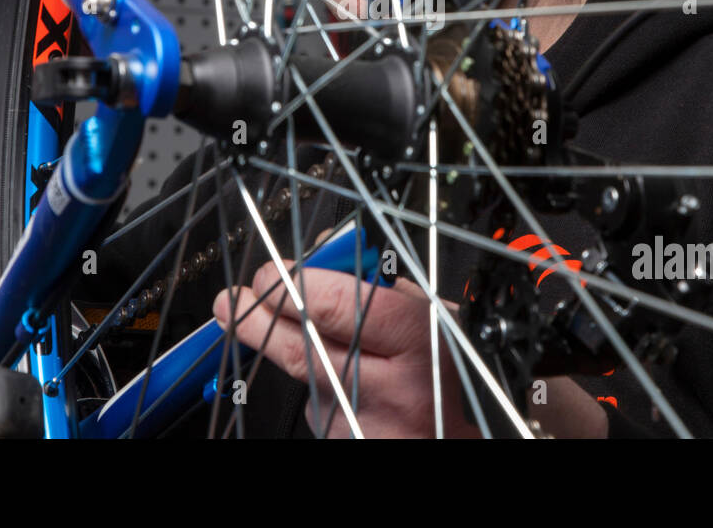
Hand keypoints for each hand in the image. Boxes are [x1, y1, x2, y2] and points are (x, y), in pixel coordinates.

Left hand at [212, 262, 608, 437]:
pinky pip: (322, 411)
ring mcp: (368, 427)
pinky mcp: (351, 448)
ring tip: (279, 335)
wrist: (481, 438)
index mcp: (416, 339)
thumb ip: (385, 290)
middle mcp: (390, 388)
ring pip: (308, 382)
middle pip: (300, 348)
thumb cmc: (463, 370)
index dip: (289, 285)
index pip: (332, 304)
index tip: (268, 273)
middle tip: (231, 302)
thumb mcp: (438, 313)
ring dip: (293, 357)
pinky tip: (346, 386)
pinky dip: (322, 392)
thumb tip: (325, 264)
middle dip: (256, 321)